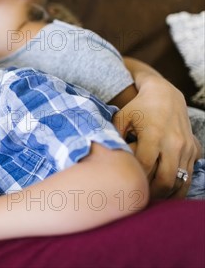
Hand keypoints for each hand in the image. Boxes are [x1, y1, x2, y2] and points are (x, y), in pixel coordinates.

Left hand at [113, 77, 199, 197]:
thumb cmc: (138, 108)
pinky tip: (164, 195)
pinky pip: (188, 176)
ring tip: (149, 202)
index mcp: (154, 134)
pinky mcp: (195, 150)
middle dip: (151, 194)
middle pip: (165, 179)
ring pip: (179, 181)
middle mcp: (174, 142)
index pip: (145, 166)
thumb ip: (113, 136)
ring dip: (166, 195)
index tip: (123, 190)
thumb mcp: (121, 117)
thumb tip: (101, 158)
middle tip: (137, 202)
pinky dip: (177, 188)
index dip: (135, 180)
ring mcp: (187, 148)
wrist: (166, 95)